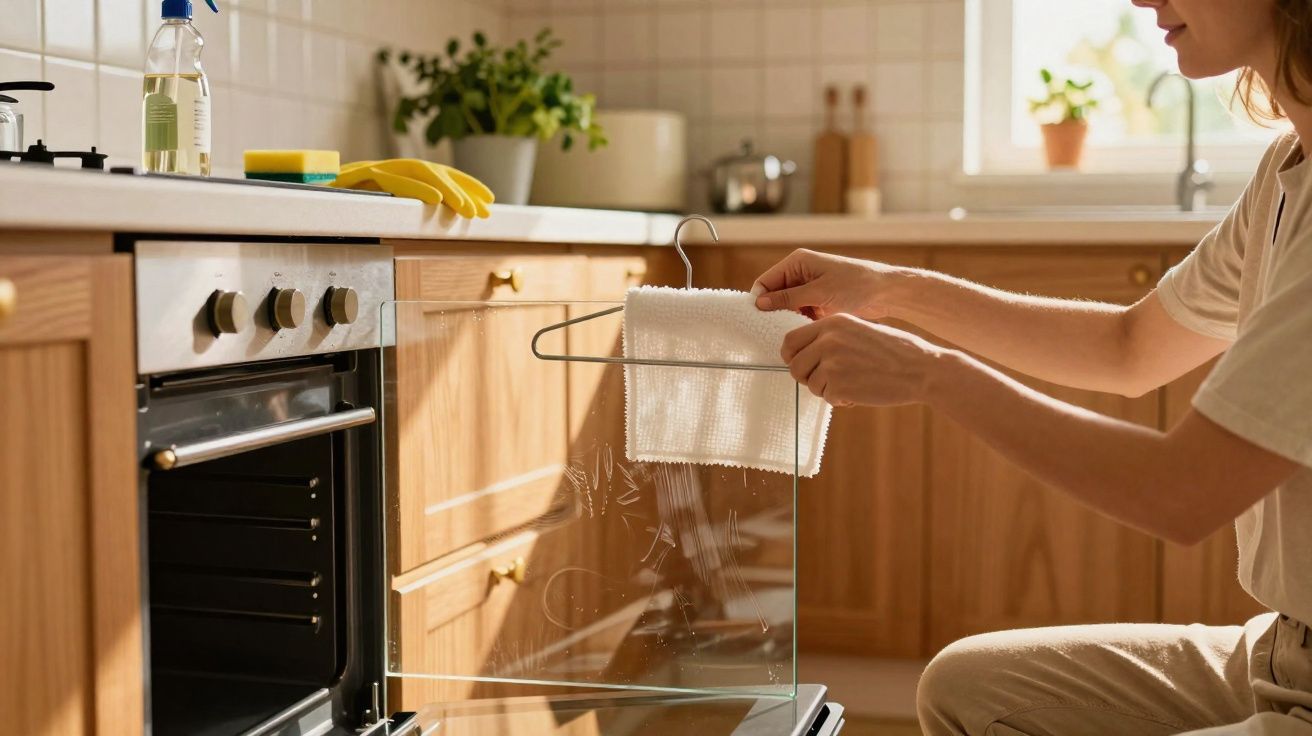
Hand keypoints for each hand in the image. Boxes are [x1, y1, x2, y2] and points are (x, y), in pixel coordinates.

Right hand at [751, 248, 903, 319]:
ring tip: (796, 330)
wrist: (886, 293)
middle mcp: (801, 272)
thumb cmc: (857, 285)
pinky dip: (801, 321)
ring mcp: (809, 287)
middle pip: (774, 295)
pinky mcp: (818, 300)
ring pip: (787, 306)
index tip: (759, 320)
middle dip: (774, 311)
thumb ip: (788, 298)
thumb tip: (760, 303)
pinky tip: (807, 330)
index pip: (766, 281)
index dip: (760, 300)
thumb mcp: (819, 293)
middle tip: (776, 330)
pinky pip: (800, 312)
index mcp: (797, 262)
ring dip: (788, 318)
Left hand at [781, 314, 949, 407]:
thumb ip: (832, 337)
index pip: (790, 340)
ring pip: (811, 384)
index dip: (791, 356)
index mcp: (832, 323)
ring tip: (852, 384)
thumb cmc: (895, 351)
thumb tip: (806, 352)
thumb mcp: (860, 329)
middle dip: (806, 377)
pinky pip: (827, 398)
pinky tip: (860, 393)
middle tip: (825, 382)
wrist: (921, 368)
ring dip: (827, 390)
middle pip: (795, 366)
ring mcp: (831, 363)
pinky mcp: (838, 386)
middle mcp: (827, 340)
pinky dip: (841, 400)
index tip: (799, 365)